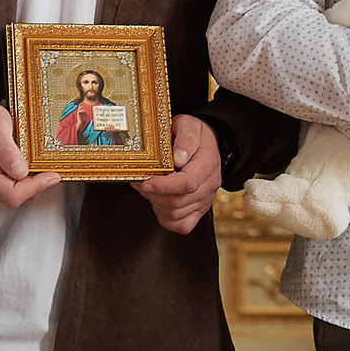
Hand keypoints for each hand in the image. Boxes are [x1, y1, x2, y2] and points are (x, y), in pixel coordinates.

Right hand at [0, 105, 59, 209]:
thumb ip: (5, 149)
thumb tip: (20, 173)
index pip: (12, 195)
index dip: (35, 187)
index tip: (52, 175)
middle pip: (17, 198)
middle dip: (36, 183)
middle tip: (45, 163)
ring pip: (20, 196)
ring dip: (33, 181)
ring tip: (33, 160)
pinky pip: (18, 190)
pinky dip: (28, 180)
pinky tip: (28, 164)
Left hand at [135, 115, 222, 234]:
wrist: (207, 143)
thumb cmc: (195, 134)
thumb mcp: (189, 125)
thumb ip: (185, 138)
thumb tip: (178, 158)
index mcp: (208, 164)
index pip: (187, 183)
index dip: (164, 186)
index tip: (146, 182)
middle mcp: (210, 185)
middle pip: (179, 202)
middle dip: (154, 195)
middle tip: (140, 182)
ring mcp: (205, 200)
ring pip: (177, 215)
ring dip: (157, 204)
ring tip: (148, 189)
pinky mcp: (199, 210)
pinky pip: (182, 225)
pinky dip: (166, 218)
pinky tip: (160, 203)